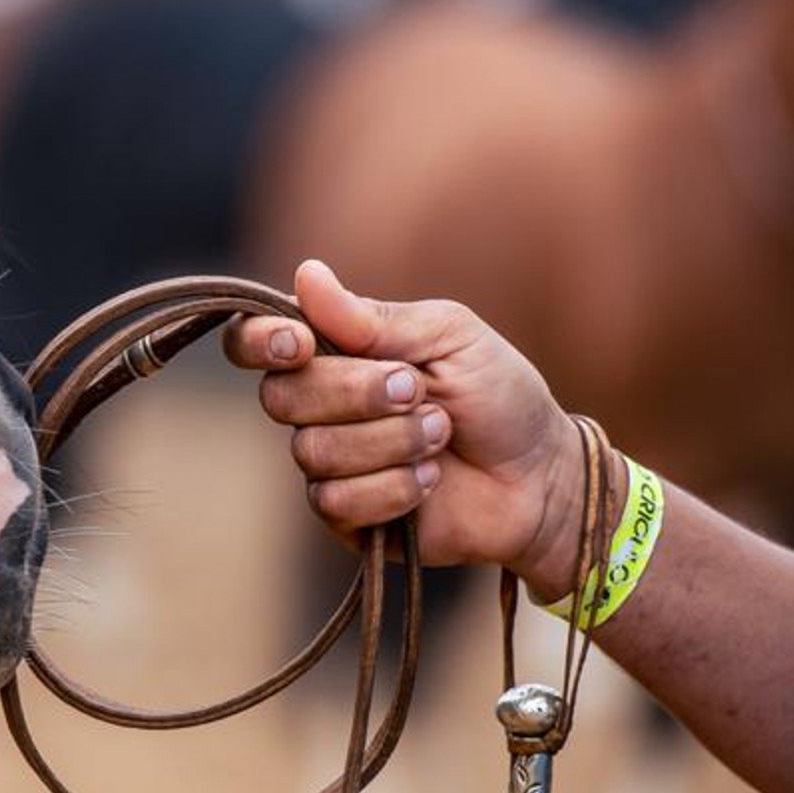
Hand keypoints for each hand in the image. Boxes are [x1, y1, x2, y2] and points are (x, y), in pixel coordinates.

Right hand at [225, 260, 590, 593]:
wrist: (540, 474)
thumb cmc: (498, 394)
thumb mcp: (448, 336)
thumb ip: (374, 317)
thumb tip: (306, 274)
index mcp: (336, 351)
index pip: (254, 343)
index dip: (261, 343)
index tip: (302, 344)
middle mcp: (320, 407)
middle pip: (281, 398)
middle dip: (356, 393)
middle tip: (417, 390)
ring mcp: (330, 463)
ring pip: (313, 452)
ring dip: (390, 442)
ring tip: (441, 436)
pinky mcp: (347, 517)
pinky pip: (336, 501)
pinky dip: (396, 487)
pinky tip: (432, 478)